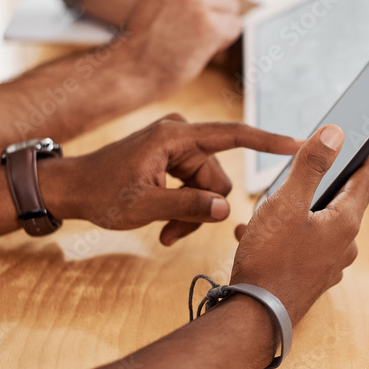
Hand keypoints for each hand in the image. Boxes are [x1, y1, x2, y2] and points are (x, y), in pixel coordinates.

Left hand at [40, 114, 299, 245]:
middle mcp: (181, 135)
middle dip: (203, 208)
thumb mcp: (144, 205)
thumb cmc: (100, 193)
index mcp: (175, 136)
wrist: (70, 189)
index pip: (234, 134)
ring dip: (193, 214)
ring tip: (167, 233)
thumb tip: (225, 212)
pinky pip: (196, 188)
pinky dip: (185, 209)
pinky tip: (166, 226)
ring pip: (209, 188)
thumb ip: (188, 207)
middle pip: (219, 177)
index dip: (268, 141)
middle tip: (175, 234)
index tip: (298, 143)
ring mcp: (178, 148)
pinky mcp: (174, 161)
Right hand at [123, 0, 240, 99]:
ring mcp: (195, 0)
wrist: (135, 70)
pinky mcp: (208, 25)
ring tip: (189, 37)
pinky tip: (198, 47)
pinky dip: (222, 41)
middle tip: (185, 27)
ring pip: (231, 7)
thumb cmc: (150, 36)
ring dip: (217, 26)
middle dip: (212, 10)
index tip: (185, 10)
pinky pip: (234, 27)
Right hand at [229, 125, 368, 323]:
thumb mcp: (286, 203)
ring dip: (296, 208)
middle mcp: (345, 244)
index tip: (361, 133)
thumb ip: (312, 165)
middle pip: (343, 199)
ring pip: (318, 223)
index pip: (368, 177)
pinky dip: (283, 232)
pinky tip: (254, 233)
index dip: (365, 151)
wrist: (254, 318)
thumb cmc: (270, 260)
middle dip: (321, 180)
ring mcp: (330, 263)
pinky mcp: (311, 277)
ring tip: (265, 205)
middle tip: (302, 165)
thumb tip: (336, 133)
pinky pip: (303, 244)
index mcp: (346, 221)